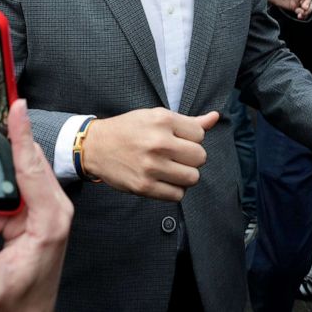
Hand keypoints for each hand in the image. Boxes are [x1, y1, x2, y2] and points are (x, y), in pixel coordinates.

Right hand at [0, 99, 72, 311]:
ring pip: (15, 176)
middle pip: (27, 162)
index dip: (22, 134)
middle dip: (6, 138)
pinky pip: (8, 193)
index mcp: (49, 222)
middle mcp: (52, 211)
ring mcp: (43, 214)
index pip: (33, 168)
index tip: (17, 105)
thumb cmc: (14, 310)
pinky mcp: (31, 219)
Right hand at [82, 108, 219, 200]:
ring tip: (171, 169)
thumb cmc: (129, 129)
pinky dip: (175, 190)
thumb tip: (215, 118)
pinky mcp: (144, 186)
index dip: (191, 138)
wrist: (96, 146)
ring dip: (185, 175)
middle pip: (200, 157)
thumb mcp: (156, 117)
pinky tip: (164, 180)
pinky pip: (178, 195)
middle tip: (176, 156)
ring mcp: (151, 166)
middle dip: (191, 158)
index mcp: (162, 120)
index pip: (200, 135)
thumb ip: (188, 121)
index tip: (178, 140)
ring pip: (193, 178)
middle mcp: (158, 142)